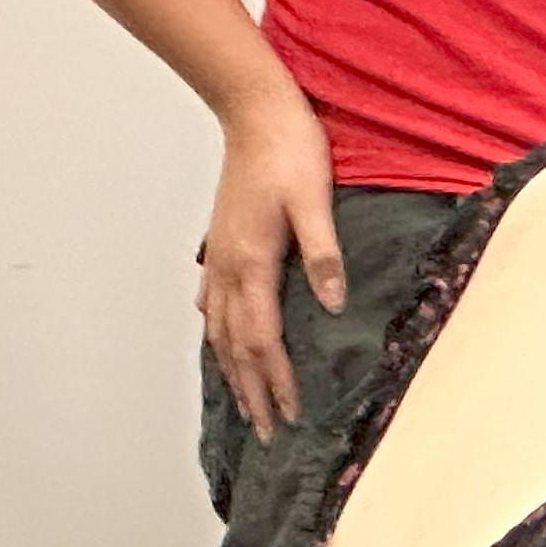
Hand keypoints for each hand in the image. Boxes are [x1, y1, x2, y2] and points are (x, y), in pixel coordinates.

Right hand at [199, 85, 342, 435]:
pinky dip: (218, 335)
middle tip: (266, 432)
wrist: (255, 114)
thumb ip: (322, 253)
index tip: (290, 414)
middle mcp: (228, 269)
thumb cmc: (289, 151)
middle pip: (236, 347)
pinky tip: (222, 343)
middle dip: (251, 392)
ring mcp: (219, 258)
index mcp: (252, 263)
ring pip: (219, 331)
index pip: (263, 340)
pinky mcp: (222, 245)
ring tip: (245, 404)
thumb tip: (332, 302)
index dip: (276, 381)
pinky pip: (213, 305)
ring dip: (233, 371)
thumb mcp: (315, 200)